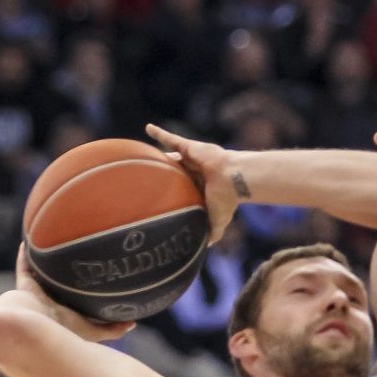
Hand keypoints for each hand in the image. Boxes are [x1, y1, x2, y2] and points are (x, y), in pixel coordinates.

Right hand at [14, 245, 134, 343]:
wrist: (33, 329)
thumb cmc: (63, 331)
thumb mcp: (93, 332)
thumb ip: (112, 329)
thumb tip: (133, 322)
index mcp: (66, 315)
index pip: (77, 302)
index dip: (86, 292)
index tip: (100, 277)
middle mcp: (50, 304)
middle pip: (60, 286)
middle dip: (68, 275)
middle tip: (81, 256)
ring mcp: (36, 295)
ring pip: (42, 275)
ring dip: (47, 262)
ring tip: (56, 244)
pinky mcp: (24, 286)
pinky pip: (25, 267)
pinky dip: (26, 254)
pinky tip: (31, 240)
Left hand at [145, 123, 240, 242]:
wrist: (233, 180)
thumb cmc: (227, 200)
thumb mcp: (218, 220)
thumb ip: (212, 233)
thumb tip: (205, 248)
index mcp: (201, 186)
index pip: (183, 187)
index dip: (174, 190)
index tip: (161, 196)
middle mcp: (195, 171)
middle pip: (176, 170)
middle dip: (165, 173)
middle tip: (148, 178)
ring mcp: (192, 158)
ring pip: (172, 155)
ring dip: (160, 155)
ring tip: (143, 155)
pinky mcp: (190, 147)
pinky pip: (172, 138)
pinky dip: (160, 133)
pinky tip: (148, 128)